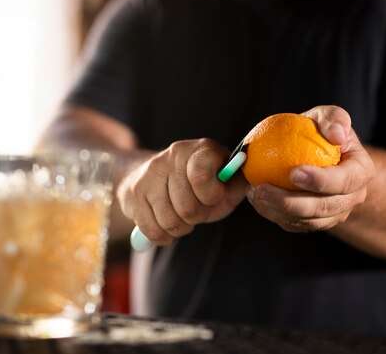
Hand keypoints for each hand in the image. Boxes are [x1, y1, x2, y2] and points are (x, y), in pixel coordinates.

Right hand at [118, 139, 247, 244]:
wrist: (158, 177)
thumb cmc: (201, 184)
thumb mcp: (225, 182)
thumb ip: (238, 184)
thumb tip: (253, 185)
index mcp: (199, 149)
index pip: (200, 176)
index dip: (210, 195)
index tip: (213, 197)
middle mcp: (171, 155)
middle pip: (187, 207)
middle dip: (197, 216)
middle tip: (197, 210)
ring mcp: (148, 173)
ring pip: (169, 221)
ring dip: (181, 227)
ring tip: (182, 216)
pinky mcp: (132, 193)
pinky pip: (151, 230)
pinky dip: (163, 236)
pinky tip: (167, 225)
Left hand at [246, 105, 374, 231]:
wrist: (316, 153)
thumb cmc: (322, 132)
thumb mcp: (329, 116)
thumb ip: (335, 118)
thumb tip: (337, 135)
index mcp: (361, 172)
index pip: (345, 181)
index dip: (321, 181)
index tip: (293, 172)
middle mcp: (352, 197)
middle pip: (324, 208)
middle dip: (291, 202)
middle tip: (262, 189)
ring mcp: (334, 213)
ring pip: (307, 222)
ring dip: (278, 211)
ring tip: (254, 194)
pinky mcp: (315, 222)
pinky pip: (295, 225)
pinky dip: (274, 215)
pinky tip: (256, 199)